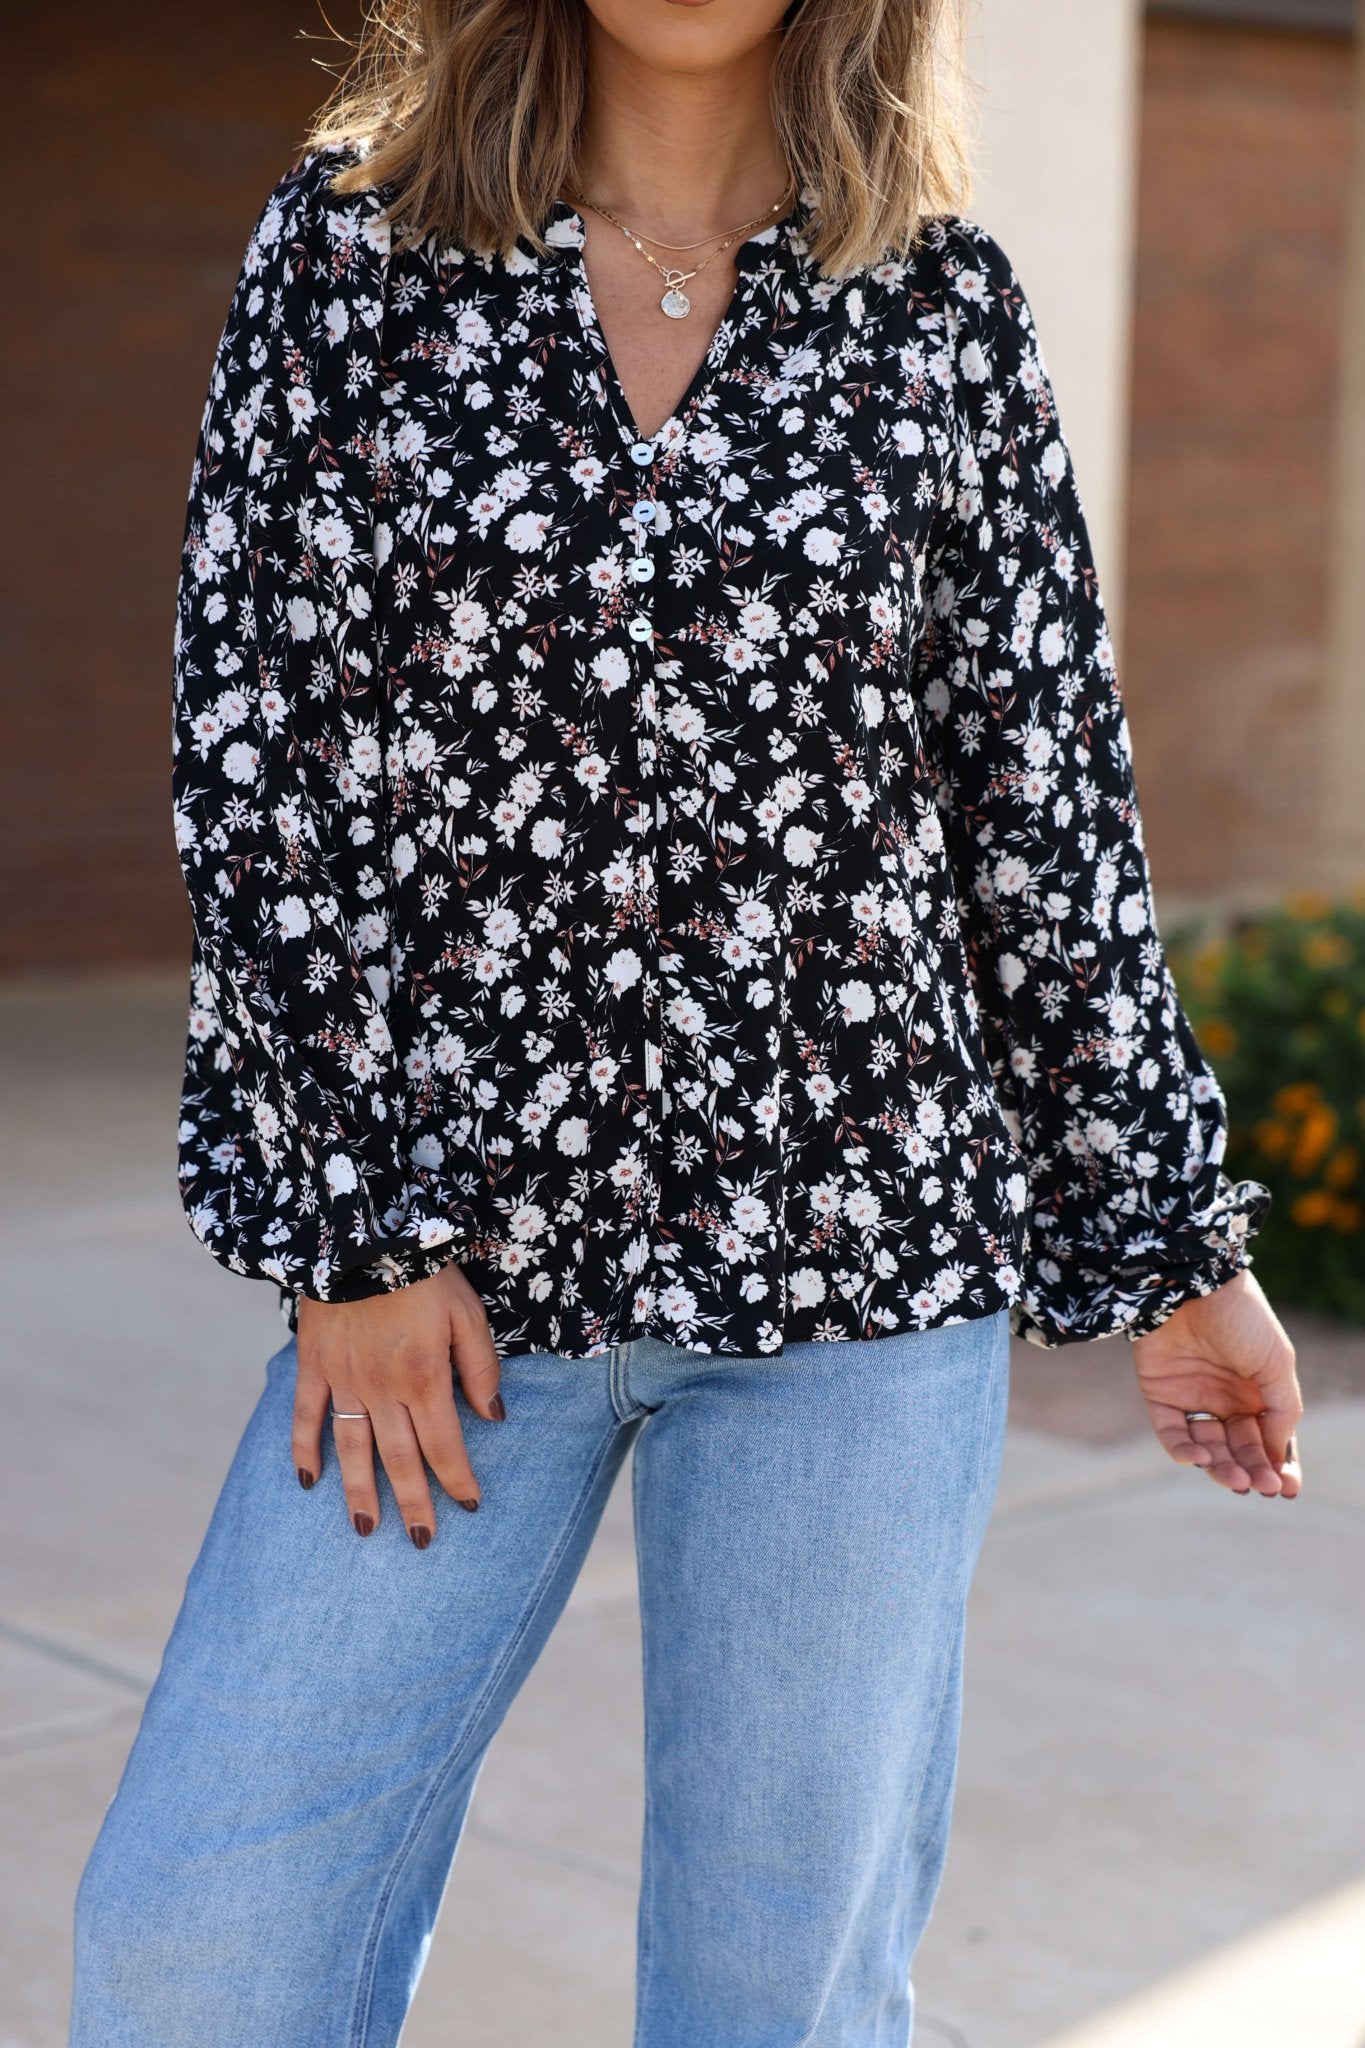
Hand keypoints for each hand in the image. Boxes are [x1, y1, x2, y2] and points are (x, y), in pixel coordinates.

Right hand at [292, 1262, 503, 1546]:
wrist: (361, 1233)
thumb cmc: (424, 1270)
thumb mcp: (467, 1312)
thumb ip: (480, 1367)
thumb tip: (493, 1415)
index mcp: (424, 1377)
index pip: (444, 1445)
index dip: (458, 1479)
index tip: (470, 1506)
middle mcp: (382, 1389)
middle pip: (399, 1459)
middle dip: (413, 1503)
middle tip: (420, 1541)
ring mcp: (343, 1379)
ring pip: (353, 1449)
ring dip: (359, 1493)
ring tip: (367, 1529)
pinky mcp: (313, 1364)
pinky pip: (305, 1415)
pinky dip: (305, 1449)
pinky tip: (310, 1481)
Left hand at [1131, 1268, 1301, 1497]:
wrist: (1192, 1282)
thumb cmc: (1242, 1318)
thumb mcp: (1276, 1363)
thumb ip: (1281, 1409)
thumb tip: (1278, 1454)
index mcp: (1257, 1392)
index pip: (1270, 1440)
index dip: (1280, 1466)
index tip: (1288, 1490)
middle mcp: (1225, 1398)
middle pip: (1240, 1448)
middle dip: (1253, 1469)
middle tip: (1262, 1488)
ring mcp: (1191, 1397)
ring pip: (1207, 1446)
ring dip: (1221, 1466)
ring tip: (1235, 1478)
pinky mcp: (1158, 1393)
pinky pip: (1171, 1431)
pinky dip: (1182, 1450)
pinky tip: (1198, 1458)